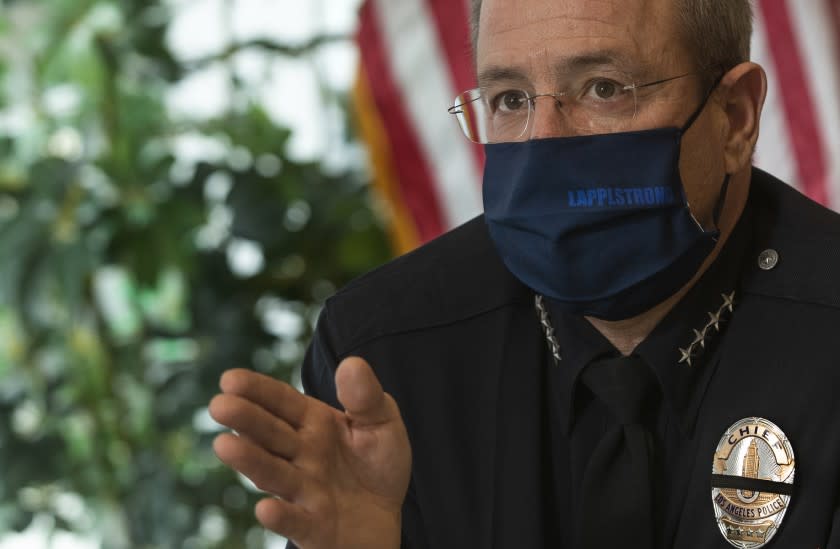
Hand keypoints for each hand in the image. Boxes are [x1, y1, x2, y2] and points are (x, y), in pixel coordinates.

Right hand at [209, 357, 410, 548]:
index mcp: (313, 423)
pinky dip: (281, 517)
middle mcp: (300, 454)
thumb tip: (351, 363)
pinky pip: (296, 522)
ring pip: (274, 474)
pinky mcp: (312, 527)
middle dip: (245, 419)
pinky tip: (265, 509)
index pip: (282, 402)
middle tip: (218, 405)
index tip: (230, 379)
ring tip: (224, 446)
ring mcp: (303, 491)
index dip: (257, 390)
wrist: (384, 518)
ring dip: (250, 461)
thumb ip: (366, 397)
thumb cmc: (376, 464)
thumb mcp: (382, 423)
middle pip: (270, 434)